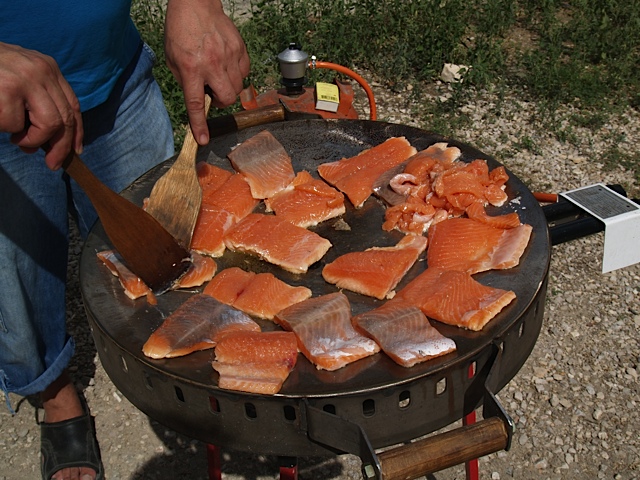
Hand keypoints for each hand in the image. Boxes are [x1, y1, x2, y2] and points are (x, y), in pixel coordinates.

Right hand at [0, 42, 82, 169]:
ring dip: (33, 140)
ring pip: (50, 125)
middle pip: (66, 118)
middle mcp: (42, 71)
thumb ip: (37, 105)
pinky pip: (17, 125)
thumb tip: (48, 145)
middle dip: (60, 147)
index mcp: (47, 67)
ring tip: (15, 138)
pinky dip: (6, 130)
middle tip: (52, 164)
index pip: (73, 105)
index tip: (75, 152)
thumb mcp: (20, 80)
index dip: (77, 132)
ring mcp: (26, 80)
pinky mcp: (8, 91)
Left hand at [164, 0, 249, 144]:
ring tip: (218, 75)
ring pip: (237, 88)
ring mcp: (229, 56)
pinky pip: (244, 72)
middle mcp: (212, 64)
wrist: (195, 4)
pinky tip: (227, 64)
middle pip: (226, 99)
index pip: (196, 104)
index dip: (199, 124)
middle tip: (212, 91)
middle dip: (220, 101)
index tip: (203, 139)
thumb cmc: (181, 30)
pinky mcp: (240, 49)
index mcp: (191, 68)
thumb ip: (185, 80)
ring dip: (228, 88)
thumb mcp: (173, 59)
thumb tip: (199, 96)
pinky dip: (237, 74)